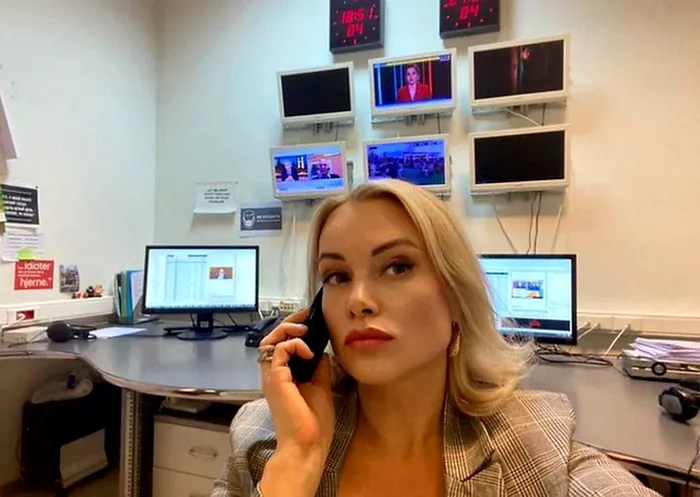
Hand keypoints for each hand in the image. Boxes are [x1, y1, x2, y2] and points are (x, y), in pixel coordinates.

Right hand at [259, 308, 335, 457]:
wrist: (308, 445)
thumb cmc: (313, 424)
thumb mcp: (321, 388)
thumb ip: (319, 369)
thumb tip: (323, 353)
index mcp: (283, 377)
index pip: (279, 345)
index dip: (291, 329)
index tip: (308, 320)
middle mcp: (273, 375)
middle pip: (271, 338)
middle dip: (288, 323)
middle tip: (305, 317)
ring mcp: (272, 377)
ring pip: (270, 340)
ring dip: (288, 330)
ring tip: (305, 331)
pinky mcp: (276, 379)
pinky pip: (279, 350)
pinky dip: (294, 344)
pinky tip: (308, 352)